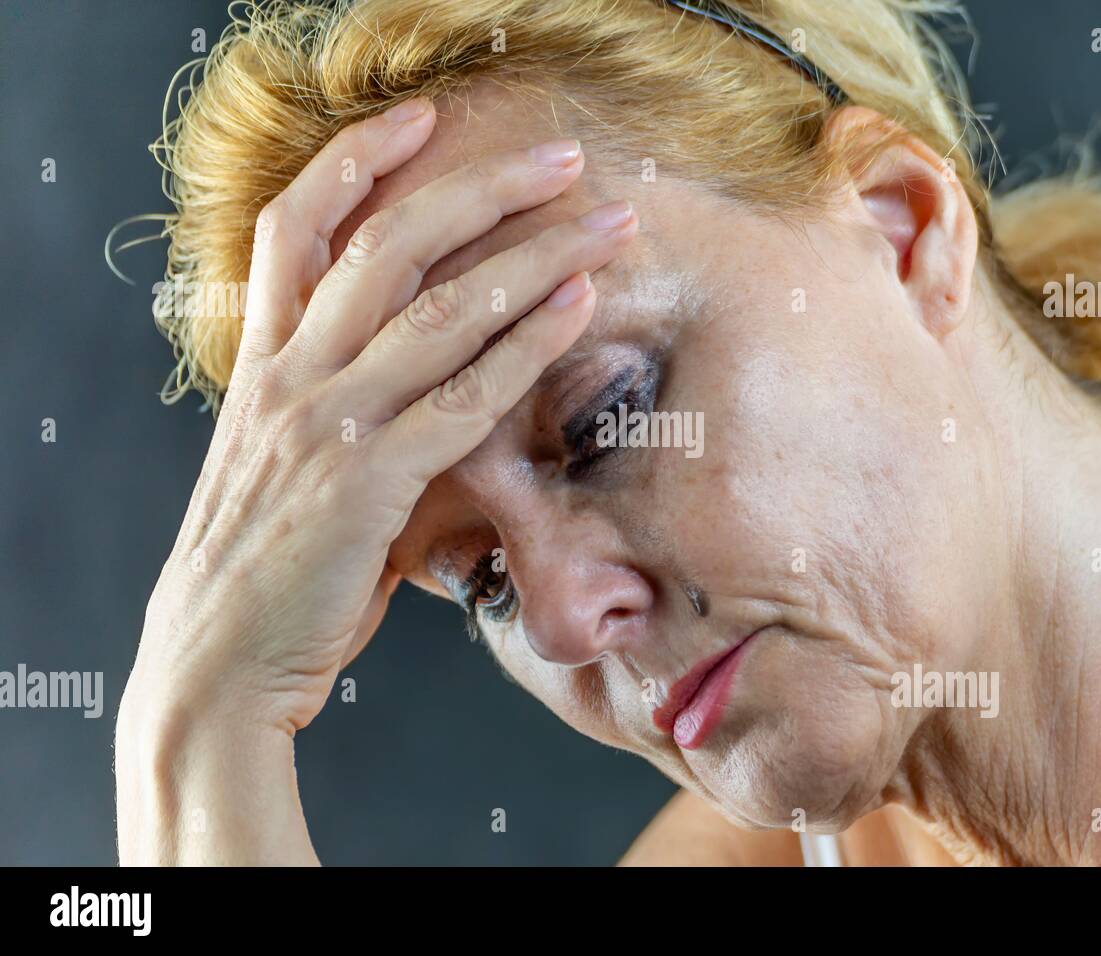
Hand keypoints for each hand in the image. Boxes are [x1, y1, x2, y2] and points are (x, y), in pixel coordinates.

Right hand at [116, 100, 636, 861]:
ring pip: (438, 308)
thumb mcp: (289, 468)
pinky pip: (461, 396)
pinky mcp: (365, 481)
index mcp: (263, 364)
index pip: (295, 228)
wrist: (216, 664)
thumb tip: (436, 393)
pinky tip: (576, 307)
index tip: (420, 119)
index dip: (356, 161)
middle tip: (561, 157)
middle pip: (386, 243)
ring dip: (533, 256)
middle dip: (480, 187)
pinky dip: (525, 345)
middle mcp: (289, 376)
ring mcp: (324, 423)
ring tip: (605, 222)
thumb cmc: (266, 569)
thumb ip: (350, 415)